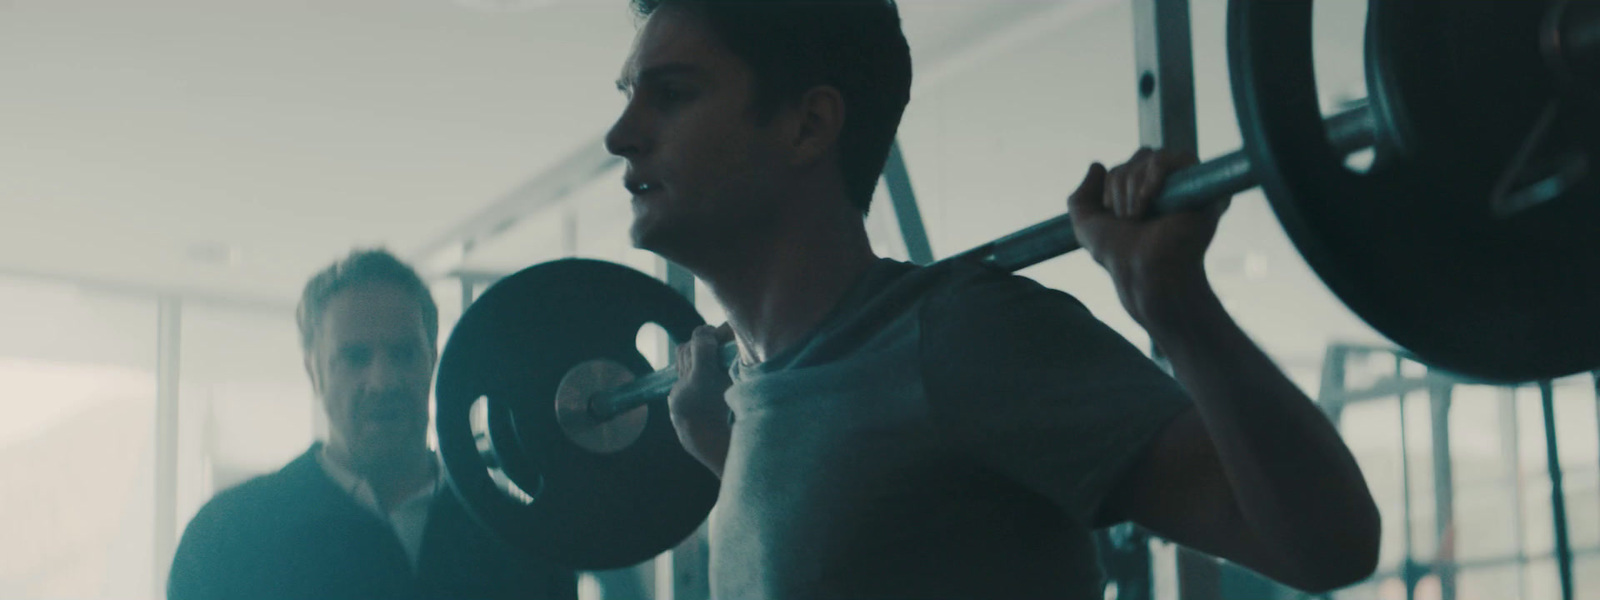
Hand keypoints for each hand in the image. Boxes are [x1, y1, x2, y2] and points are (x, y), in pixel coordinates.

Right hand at [669, 323, 733, 423]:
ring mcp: (710, 356)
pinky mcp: (696, 361)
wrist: (694, 421)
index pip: (728, 328)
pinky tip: (687, 377)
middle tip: (699, 374)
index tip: (710, 354)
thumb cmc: (703, 400)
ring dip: (687, 360)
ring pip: (691, 341)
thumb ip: (703, 349)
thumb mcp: (703, 374)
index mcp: (736, 356)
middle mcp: (725, 353)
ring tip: (693, 380)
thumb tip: (705, 331)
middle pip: (704, 333)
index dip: (715, 336)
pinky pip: (682, 349)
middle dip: (695, 352)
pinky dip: (681, 363)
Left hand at [1068, 148, 1227, 323]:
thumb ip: (1080, 197)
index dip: (1112, 184)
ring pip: (1155, 157)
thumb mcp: (1085, 225)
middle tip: (1128, 218)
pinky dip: (1154, 175)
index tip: (1114, 216)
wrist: (1141, 269)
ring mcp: (1188, 187)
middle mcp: (1169, 188)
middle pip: (1141, 156)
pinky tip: (1150, 201)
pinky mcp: (1205, 188)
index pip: (1126, 166)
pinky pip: (1182, 158)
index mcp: (1144, 195)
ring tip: (1139, 216)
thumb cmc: (1117, 253)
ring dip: (1134, 186)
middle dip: (1122, 184)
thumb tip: (1097, 165)